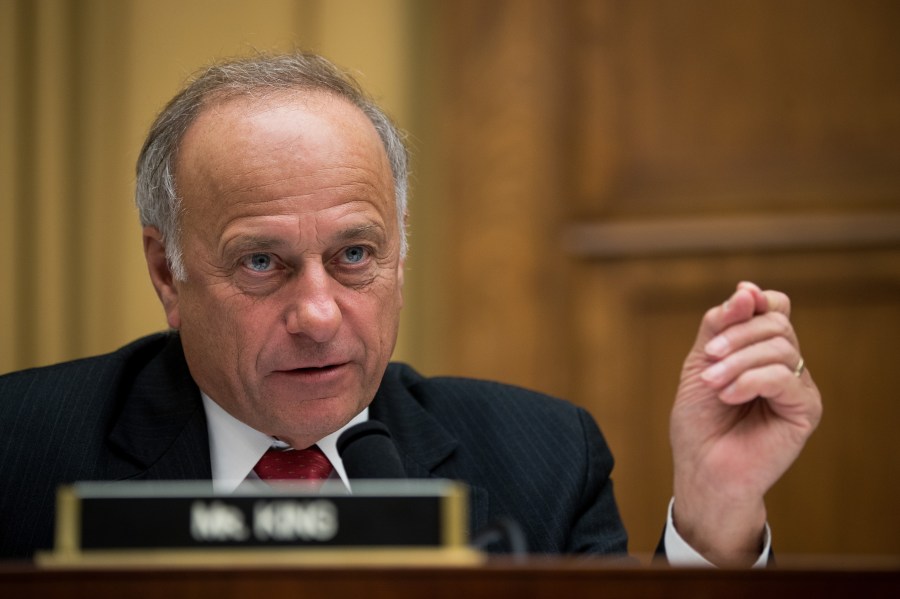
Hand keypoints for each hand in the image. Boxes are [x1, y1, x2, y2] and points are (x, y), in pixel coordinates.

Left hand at [670, 281, 821, 565]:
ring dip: (738, 361)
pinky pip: (785, 377)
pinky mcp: (805, 410)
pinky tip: (729, 396)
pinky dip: (751, 380)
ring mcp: (798, 387)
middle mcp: (785, 365)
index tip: (736, 300)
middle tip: (709, 359)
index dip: (758, 300)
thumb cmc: (699, 422)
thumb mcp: (700, 363)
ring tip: (712, 384)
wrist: (702, 470)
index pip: (775, 308)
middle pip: (776, 324)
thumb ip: (719, 326)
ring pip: (780, 348)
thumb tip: (747, 290)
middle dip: (736, 335)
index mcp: (761, 351)